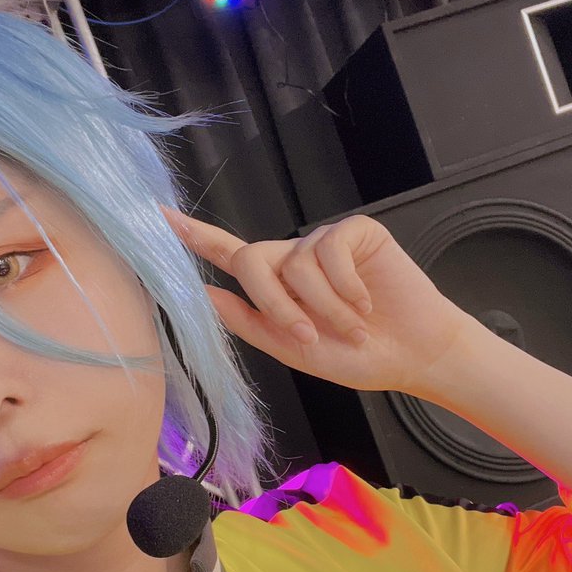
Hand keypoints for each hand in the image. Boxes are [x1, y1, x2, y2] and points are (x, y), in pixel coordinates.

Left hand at [163, 207, 468, 394]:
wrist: (413, 355)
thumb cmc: (358, 355)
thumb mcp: (294, 349)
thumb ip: (249, 322)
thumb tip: (203, 294)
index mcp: (275, 286)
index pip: (228, 254)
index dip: (194, 236)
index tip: (157, 215)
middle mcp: (294, 257)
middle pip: (252, 260)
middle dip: (276, 304)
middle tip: (309, 336)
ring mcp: (324, 242)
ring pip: (296, 264)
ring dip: (324, 307)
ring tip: (354, 325)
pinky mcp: (356, 232)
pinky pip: (332, 252)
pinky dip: (348, 287)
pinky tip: (368, 302)